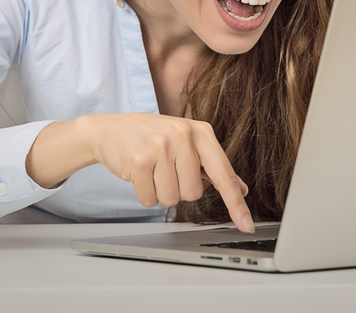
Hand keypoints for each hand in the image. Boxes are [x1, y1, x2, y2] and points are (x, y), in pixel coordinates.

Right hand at [27, 113, 253, 232]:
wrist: (109, 129)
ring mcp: (160, 147)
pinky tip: (138, 174)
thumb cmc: (151, 137)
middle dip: (178, 189)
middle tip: (165, 169)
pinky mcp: (139, 161)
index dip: (236, 204)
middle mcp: (182, 135)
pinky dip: (144, 194)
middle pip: (194, 193)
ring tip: (151, 170)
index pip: (223, 174)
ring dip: (160, 192)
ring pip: (172, 199)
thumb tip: (240, 188)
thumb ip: (213, 166)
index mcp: (200, 131)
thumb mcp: (186, 143)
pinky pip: (150, 200)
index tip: (246, 226)